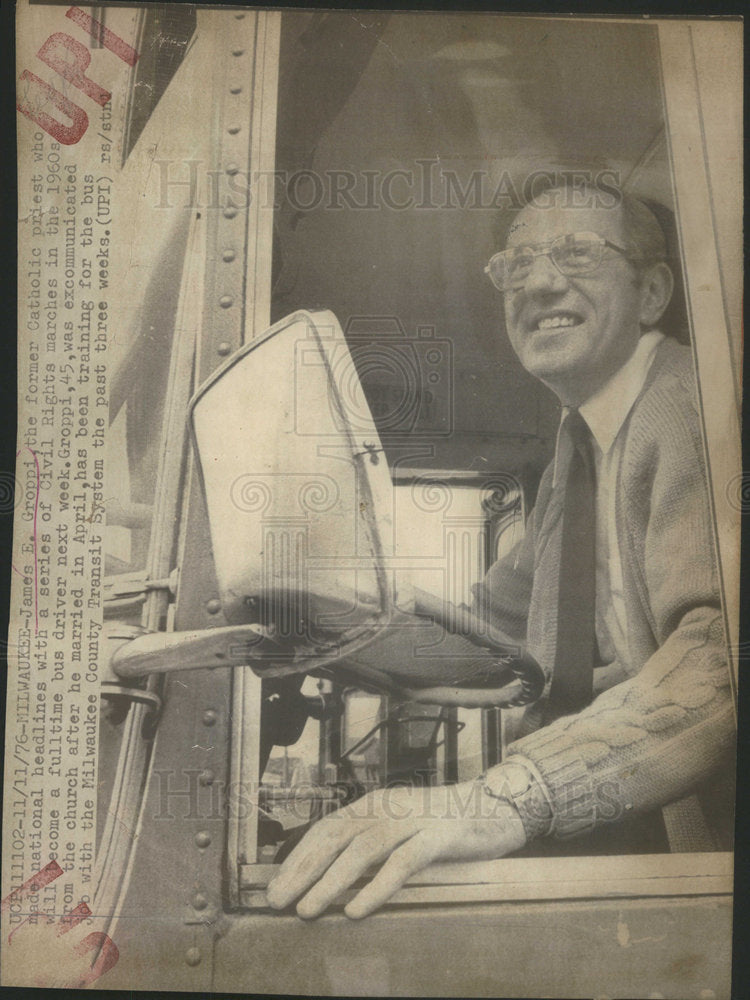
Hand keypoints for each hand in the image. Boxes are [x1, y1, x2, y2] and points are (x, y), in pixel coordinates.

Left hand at [266, 780, 526, 918]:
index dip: (298, 856)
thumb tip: (326, 875)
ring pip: (364, 850)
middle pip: (337, 836)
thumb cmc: (440, 825)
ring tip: (308, 908)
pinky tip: (356, 909)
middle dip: (303, 870)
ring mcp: (414, 820)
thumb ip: (368, 841)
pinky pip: (403, 863)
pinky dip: (376, 887)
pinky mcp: (440, 836)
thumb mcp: (398, 827)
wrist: (494, 806)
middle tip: (278, 900)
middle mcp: (388, 807)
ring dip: (331, 881)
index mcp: (374, 804)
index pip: (326, 828)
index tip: (275, 885)